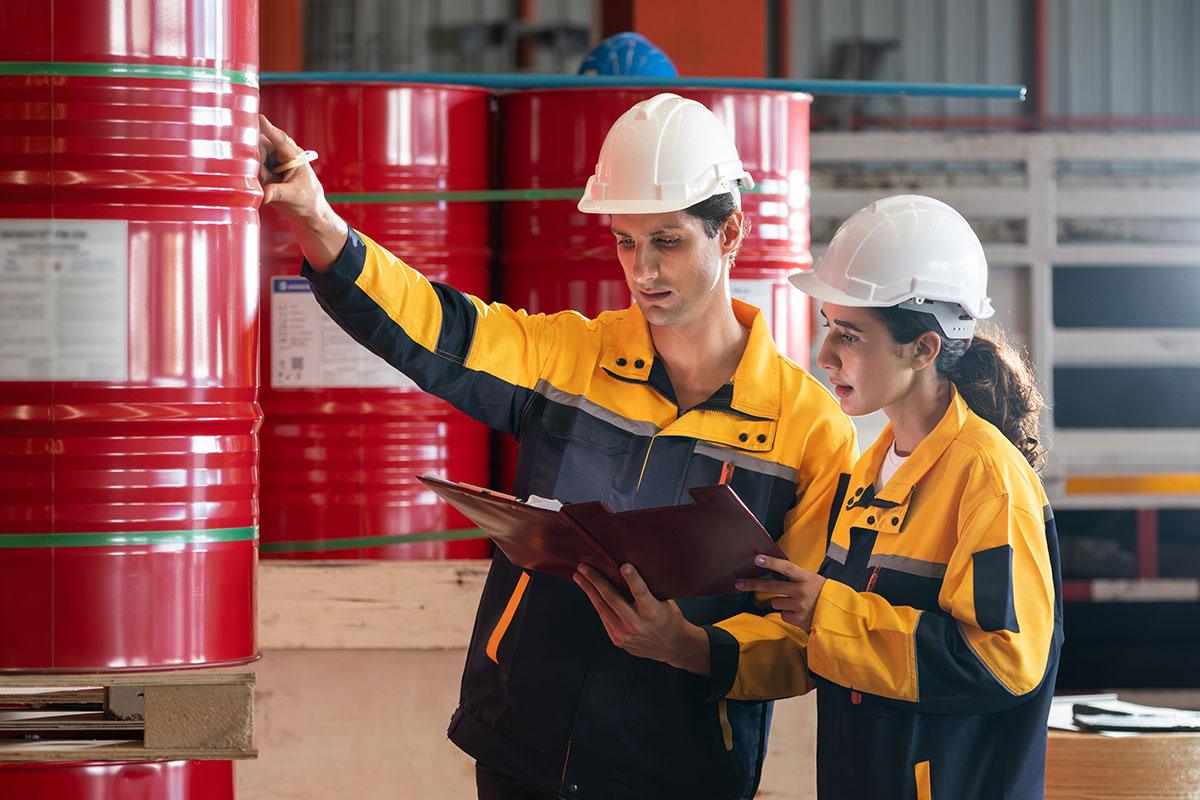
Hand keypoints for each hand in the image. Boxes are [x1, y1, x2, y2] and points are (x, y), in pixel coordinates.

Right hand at [258, 114, 325, 214]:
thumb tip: (264, 195)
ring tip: (268, 185)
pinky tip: (262, 186)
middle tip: (263, 175)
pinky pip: (252, 170)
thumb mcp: (294, 196)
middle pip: (261, 146)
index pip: (280, 139)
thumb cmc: (308, 200)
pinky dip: (253, 177)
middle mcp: (282, 155)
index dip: (269, 129)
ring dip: (256, 171)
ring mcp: (272, 163)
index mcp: (294, 155)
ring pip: (254, 159)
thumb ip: (278, 193)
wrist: (307, 212)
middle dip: (257, 158)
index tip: (259, 118)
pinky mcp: (265, 172)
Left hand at [573, 563, 710, 674]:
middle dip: (595, 581)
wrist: (672, 646)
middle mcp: (637, 624)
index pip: (641, 592)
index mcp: (653, 612)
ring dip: (589, 591)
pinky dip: (597, 603)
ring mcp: (625, 634)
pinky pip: (604, 618)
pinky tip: (590, 593)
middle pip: (612, 598)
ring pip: (602, 608)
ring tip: (579, 577)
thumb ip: (648, 589)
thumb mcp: (665, 601)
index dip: (632, 578)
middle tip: (583, 567)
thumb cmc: (668, 617)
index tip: (623, 565)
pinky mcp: (618, 640)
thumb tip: (626, 569)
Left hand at [735, 554, 825, 631]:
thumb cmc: (824, 594)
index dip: (770, 562)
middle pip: (771, 586)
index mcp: (806, 577)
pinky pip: (782, 615)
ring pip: (775, 602)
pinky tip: (800, 612)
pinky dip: (788, 614)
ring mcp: (799, 606)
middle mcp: (801, 591)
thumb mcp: (813, 579)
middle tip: (738, 583)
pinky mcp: (798, 619)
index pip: (785, 567)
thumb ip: (796, 577)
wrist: (839, 614)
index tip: (757, 559)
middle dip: (752, 584)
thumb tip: (775, 572)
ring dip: (781, 603)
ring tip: (797, 603)